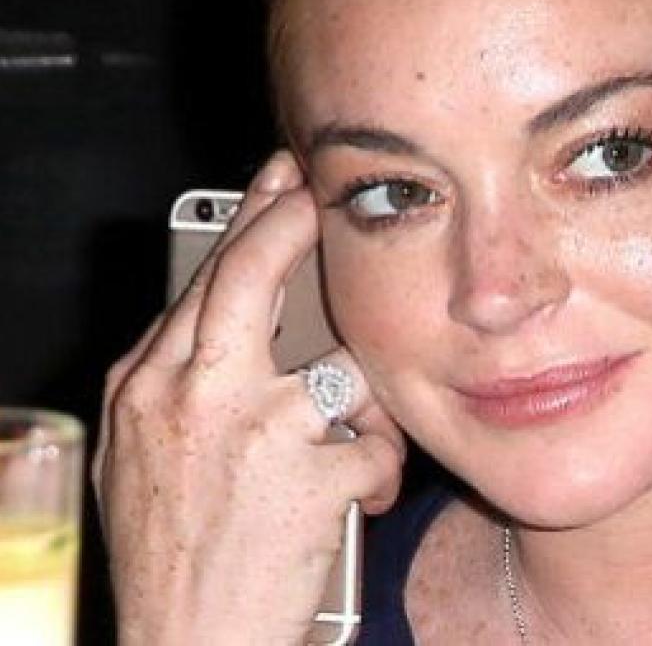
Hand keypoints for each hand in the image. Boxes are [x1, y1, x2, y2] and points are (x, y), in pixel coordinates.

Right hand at [93, 152, 403, 644]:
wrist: (186, 645)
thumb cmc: (170, 556)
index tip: (278, 185)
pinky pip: (376, 447)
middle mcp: (191, 395)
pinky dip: (376, 477)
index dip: (248, 223)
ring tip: (350, 448)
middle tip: (321, 194)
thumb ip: (178, 389)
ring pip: (342, 366)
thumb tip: (221, 329)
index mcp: (146, 389)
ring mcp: (253, 429)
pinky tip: (352, 505)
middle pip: (251, 274)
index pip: (202, 281)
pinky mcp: (310, 473)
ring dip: (363, 408)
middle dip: (291, 222)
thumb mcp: (141, 459)